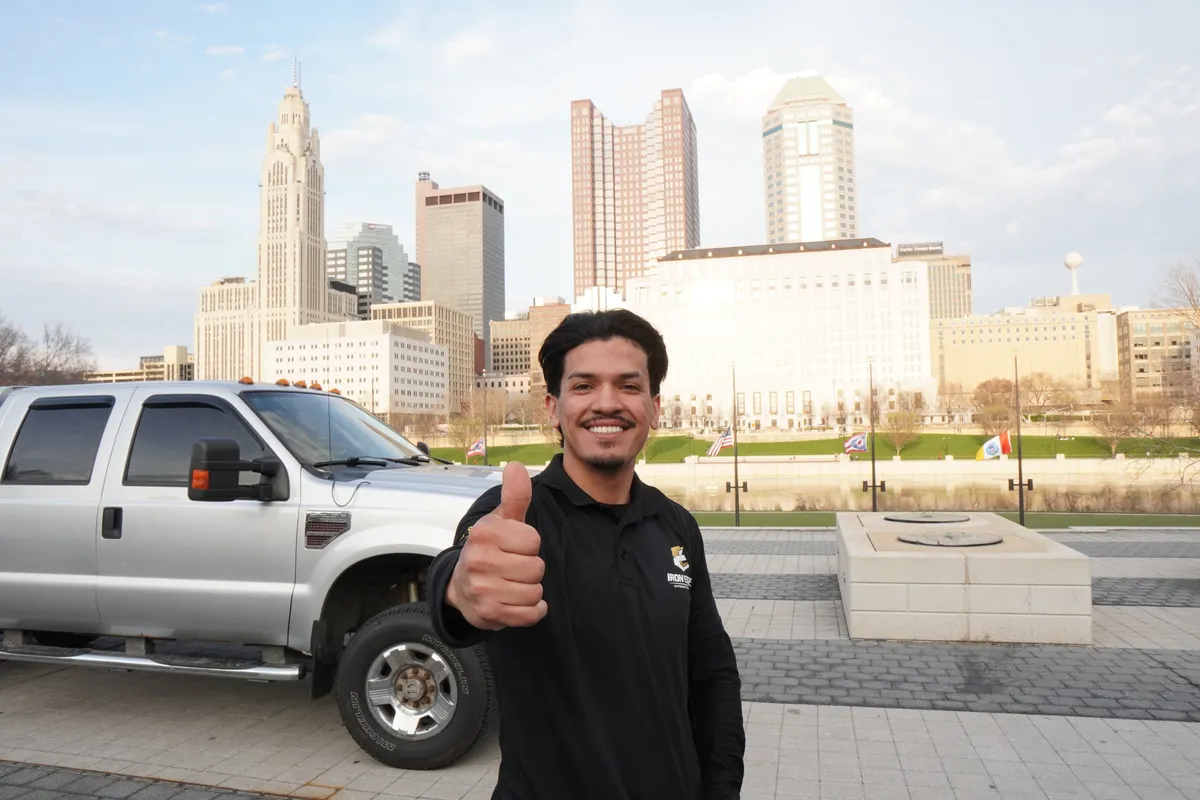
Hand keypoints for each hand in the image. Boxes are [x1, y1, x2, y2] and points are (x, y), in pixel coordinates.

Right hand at [446, 461, 546, 630]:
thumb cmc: (489, 548)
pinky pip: (531, 614)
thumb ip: (514, 495)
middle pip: (537, 568)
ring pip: (535, 592)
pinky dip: (532, 611)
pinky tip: (518, 601)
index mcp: (484, 532)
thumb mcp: (501, 520)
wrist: (461, 587)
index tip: (513, 546)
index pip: (534, 541)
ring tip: (512, 584)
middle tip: (512, 567)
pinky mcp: (489, 614)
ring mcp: (482, 589)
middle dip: (531, 569)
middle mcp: (479, 560)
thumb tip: (517, 466)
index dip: (529, 545)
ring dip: (531, 590)